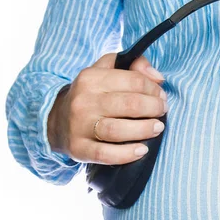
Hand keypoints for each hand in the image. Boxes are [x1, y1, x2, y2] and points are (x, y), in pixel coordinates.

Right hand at [47, 53, 167, 163]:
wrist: (57, 120)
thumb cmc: (92, 95)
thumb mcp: (106, 71)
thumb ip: (133, 65)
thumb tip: (157, 77)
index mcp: (90, 78)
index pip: (133, 80)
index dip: (154, 89)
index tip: (161, 96)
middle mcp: (83, 101)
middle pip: (129, 104)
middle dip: (153, 108)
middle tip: (162, 112)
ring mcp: (79, 126)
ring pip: (118, 130)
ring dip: (144, 130)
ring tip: (157, 128)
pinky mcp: (78, 148)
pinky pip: (105, 154)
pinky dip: (127, 154)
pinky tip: (142, 150)